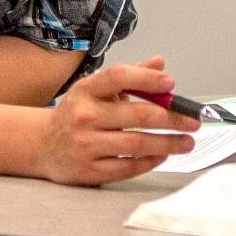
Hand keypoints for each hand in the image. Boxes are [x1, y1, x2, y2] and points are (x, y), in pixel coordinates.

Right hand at [35, 56, 199, 185]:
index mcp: (86, 90)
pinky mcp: (89, 171)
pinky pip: (128, 166)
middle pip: (137, 115)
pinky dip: (150, 161)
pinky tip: (163, 155)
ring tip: (187, 141)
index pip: (118, 77)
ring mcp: (86, 145)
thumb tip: (160, 64)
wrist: (41, 144)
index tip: (172, 83)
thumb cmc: (76, 113)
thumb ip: (130, 76)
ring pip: (137, 144)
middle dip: (172, 118)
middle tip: (193, 121)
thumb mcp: (96, 89)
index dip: (147, 78)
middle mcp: (84, 116)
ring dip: (168, 143)